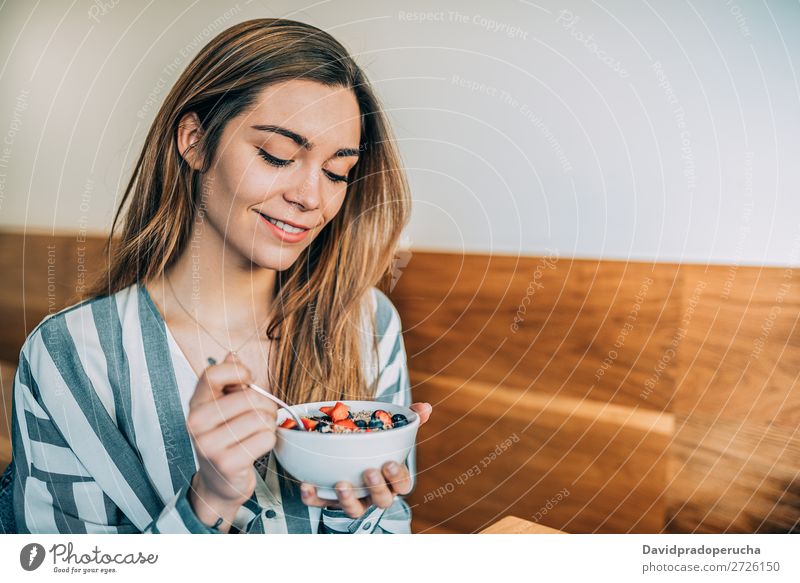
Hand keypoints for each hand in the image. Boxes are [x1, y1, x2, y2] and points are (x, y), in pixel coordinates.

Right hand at [185, 351, 277, 526]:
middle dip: (265, 405)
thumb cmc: (225, 438)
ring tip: (259, 431)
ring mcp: (209, 445)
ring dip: (269, 424)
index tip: (247, 381)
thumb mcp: (222, 407)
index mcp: (195, 404)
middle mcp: (196, 423)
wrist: (219, 482)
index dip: (239, 373)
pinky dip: (269, 441)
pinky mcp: (227, 463)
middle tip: (261, 415)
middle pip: (249, 397)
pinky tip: (257, 446)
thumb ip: (228, 381)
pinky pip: (265, 438)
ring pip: (261, 418)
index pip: (214, 373)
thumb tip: (232, 355)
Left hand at [299, 402, 431, 517]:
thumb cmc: (374, 447)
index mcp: (392, 479)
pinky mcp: (329, 499)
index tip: (390, 463)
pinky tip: (307, 485)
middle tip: (369, 471)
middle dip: (377, 487)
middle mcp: (374, 493)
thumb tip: (425, 407)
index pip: (403, 484)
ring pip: (355, 509)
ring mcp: (353, 499)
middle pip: (383, 500)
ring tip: (342, 483)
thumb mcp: (390, 432)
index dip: (398, 478)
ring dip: (349, 499)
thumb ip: (408, 420)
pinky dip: (313, 497)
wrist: (347, 456)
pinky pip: (321, 502)